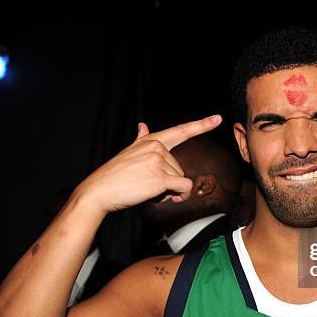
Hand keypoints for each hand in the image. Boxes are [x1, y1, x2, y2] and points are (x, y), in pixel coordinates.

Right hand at [76, 115, 221, 213]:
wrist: (99, 191)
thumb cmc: (114, 176)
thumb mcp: (128, 153)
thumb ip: (141, 141)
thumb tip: (143, 126)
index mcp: (150, 141)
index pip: (180, 131)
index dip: (201, 125)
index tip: (217, 118)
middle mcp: (156, 147)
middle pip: (179, 168)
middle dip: (169, 182)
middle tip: (147, 186)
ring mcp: (159, 161)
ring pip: (180, 180)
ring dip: (169, 191)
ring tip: (147, 190)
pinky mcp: (161, 177)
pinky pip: (183, 188)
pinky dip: (180, 196)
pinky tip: (168, 198)